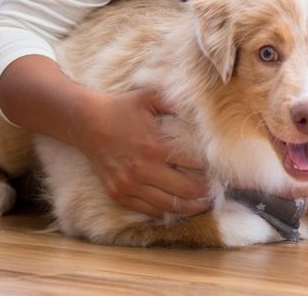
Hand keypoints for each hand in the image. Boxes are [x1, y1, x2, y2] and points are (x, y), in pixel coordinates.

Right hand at [69, 87, 210, 217]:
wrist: (86, 122)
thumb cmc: (122, 108)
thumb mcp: (150, 97)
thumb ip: (177, 102)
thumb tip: (202, 111)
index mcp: (155, 146)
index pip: (194, 164)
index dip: (211, 168)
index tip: (221, 170)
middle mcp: (143, 169)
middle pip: (185, 191)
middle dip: (205, 193)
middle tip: (217, 193)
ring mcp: (129, 185)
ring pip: (168, 206)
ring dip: (190, 208)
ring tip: (204, 205)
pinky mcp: (118, 194)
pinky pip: (148, 210)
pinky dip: (165, 211)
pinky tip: (177, 207)